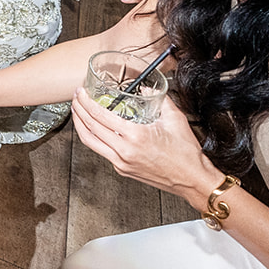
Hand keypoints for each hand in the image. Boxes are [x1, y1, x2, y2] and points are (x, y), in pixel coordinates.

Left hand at [70, 90, 220, 203]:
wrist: (193, 180)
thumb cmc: (187, 154)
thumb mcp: (175, 119)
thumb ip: (159, 99)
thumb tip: (146, 88)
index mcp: (135, 136)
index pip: (100, 116)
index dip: (86, 102)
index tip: (81, 92)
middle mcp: (124, 151)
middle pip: (90, 128)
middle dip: (78, 110)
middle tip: (75, 98)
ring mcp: (121, 163)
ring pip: (90, 142)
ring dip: (80, 125)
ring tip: (77, 112)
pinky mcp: (123, 170)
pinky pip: (101, 151)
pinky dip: (93, 138)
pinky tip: (94, 129)